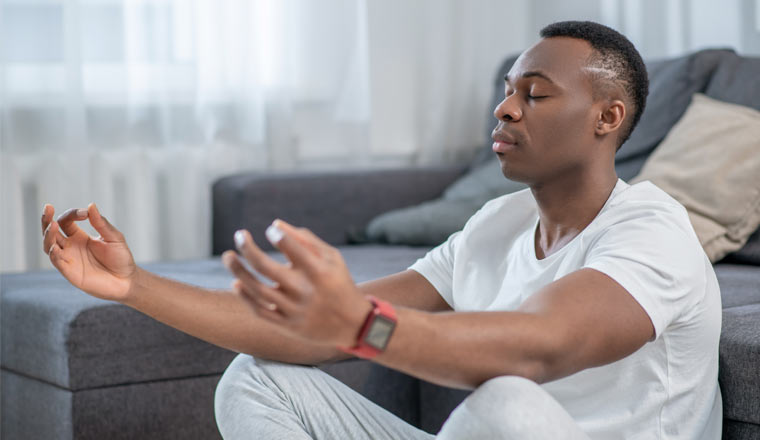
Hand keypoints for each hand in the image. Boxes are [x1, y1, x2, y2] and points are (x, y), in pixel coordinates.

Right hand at [42, 203, 136, 301]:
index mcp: (80, 236)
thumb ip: (101, 223)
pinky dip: (53, 253)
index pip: (66, 221)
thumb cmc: (121, 258)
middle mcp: (70, 246)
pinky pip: (57, 261)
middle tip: (48, 207)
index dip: (73, 214)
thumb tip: (91, 205)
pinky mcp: (69, 271)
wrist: (126, 281)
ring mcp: (69, 258)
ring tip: (52, 224)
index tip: (86, 214)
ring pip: (49, 245)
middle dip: (47, 219)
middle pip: (51, 231)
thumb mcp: (114, 237)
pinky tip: (55, 246)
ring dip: (48, 235)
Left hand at [222, 220, 371, 347]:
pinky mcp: (288, 325)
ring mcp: (294, 310)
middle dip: (248, 249)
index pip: (293, 249)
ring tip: (228, 256)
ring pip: (258, 290)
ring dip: (238, 271)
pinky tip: (237, 282)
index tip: (270, 230)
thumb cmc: (339, 282)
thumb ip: (306, 240)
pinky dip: (245, 297)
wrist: (352, 324)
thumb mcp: (332, 258)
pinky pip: (260, 311)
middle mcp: (305, 291)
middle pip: (266, 268)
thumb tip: (275, 224)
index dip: (279, 236)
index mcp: (319, 272)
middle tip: (239, 235)